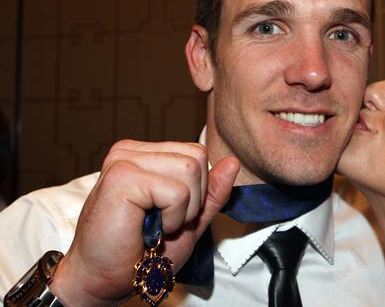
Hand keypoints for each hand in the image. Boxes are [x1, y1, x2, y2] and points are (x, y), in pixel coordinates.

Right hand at [48, 140, 239, 305]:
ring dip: (182, 210)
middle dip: (193, 200)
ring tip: (154, 225)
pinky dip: (172, 218)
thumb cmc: (140, 253)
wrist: (104, 281)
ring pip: (191, 170)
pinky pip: (177, 192)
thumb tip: (232, 162)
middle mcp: (131, 152)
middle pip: (197, 158)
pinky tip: (146, 228)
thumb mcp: (189, 220)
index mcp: (145, 155)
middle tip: (162, 223)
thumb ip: (211, 192)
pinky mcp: (122, 176)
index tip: (171, 216)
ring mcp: (124, 160)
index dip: (197, 191)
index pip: (197, 154)